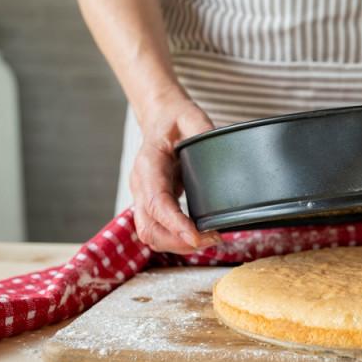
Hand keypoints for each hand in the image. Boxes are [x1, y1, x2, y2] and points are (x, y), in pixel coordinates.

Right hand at [130, 98, 222, 252]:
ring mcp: (143, 196)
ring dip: (177, 244)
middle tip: (213, 240)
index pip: (156, 201)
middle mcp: (140, 184)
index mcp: (148, 163)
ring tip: (210, 240)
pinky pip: (157, 229)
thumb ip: (202, 131)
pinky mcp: (150, 203)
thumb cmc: (175, 119)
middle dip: (179, 241)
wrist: (160, 118)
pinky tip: (199, 236)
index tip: (196, 237)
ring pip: (150, 233)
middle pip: (149, 227)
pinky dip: (176, 239)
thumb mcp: (191, 116)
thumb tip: (220, 149)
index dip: (175, 224)